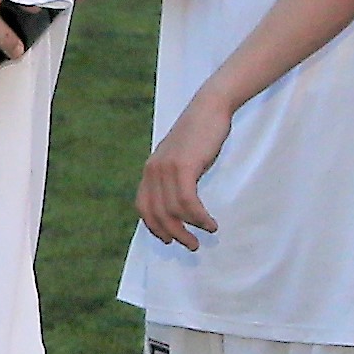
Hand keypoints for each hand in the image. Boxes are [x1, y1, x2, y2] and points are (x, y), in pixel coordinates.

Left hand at [135, 95, 233, 247]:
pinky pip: (188, 202)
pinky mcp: (183, 167)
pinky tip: (210, 223)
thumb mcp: (179, 157)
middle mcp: (153, 170)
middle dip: (174, 234)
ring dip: (191, 228)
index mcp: (150, 169)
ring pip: (173, 211)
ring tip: (207, 232)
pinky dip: (199, 217)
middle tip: (191, 245)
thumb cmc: (199, 134)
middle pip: (157, 213)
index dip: (154, 227)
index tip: (168, 239)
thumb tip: (177, 204)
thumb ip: (172, 177)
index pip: (143, 206)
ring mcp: (166, 168)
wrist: (209, 108)